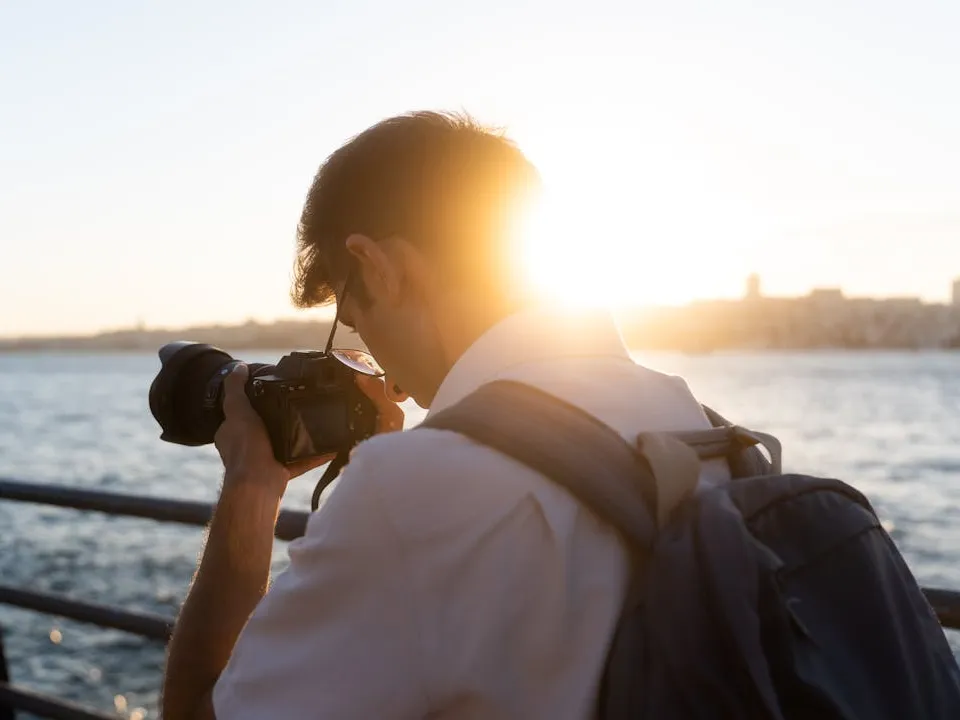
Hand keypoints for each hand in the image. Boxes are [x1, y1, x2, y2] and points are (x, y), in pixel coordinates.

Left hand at [214, 364, 404, 491]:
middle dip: (278, 419)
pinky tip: (327, 445)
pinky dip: (314, 455)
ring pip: (283, 444)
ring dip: (297, 436)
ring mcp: (264, 460)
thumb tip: (239, 366)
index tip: (269, 394)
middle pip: (264, 428)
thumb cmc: (245, 446)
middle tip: (296, 406)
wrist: (258, 482)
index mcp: (232, 434)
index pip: (239, 414)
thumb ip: (235, 388)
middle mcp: (246, 448)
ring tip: (313, 422)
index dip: (251, 404)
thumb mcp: (237, 409)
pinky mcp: (282, 471)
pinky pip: (301, 460)